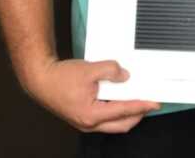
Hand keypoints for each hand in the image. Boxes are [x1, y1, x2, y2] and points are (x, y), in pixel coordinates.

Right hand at [24, 58, 160, 132]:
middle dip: (138, 114)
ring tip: (136, 97)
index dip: (142, 106)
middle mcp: (89, 123)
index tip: (154, 102)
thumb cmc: (59, 78)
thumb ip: (110, 71)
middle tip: (149, 102)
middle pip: (122, 124)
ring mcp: (85, 122)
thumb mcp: (89, 70)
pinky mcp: (83, 116)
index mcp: (91, 115)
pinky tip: (118, 96)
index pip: (124, 111)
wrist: (40, 79)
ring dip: (126, 112)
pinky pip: (105, 117)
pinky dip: (115, 108)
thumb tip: (124, 76)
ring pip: (114, 123)